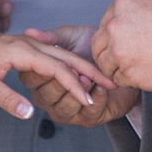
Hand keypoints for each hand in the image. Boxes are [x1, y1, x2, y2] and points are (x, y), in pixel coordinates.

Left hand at [0, 28, 114, 121]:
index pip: (56, 68)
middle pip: (65, 57)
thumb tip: (29, 114)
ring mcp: (23, 43)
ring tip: (99, 79)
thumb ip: (6, 98)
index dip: (75, 85)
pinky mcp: (19, 46)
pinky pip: (49, 54)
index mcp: (19, 51)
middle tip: (112, 84)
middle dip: (89, 71)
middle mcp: (25, 43)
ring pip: (59, 54)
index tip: (90, 99)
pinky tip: (71, 72)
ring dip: (80, 66)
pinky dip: (65, 63)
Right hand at [23, 28, 140, 126]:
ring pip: (64, 108)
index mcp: (39, 78)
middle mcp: (48, 97)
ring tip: (91, 80)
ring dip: (79, 92)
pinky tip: (102, 87)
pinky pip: (87, 113)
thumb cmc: (92, 49)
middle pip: (45, 95)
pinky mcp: (87, 119)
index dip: (44, 69)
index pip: (30, 78)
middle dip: (63, 82)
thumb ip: (52, 37)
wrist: (121, 62)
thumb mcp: (72, 37)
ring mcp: (65, 111)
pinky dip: (96, 99)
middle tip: (78, 71)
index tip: (58, 57)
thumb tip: (30, 31)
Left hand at [92, 0, 151, 91]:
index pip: (105, 24)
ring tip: (136, 68)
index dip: (112, 36)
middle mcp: (114, 26)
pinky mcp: (127, 72)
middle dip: (108, 54)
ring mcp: (119, 51)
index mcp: (121, 5)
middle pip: (99, 45)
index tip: (122, 43)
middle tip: (122, 60)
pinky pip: (119, 80)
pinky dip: (128, 80)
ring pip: (105, 65)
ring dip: (117, 68)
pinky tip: (143, 75)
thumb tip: (122, 21)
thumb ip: (132, 11)